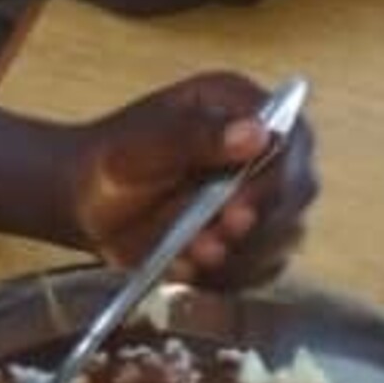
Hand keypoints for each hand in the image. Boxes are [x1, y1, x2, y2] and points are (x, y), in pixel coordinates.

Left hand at [68, 70, 318, 282]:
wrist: (84, 204)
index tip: (239, 205)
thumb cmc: (111, 158)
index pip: (292, 136)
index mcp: (241, 107)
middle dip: (260, 221)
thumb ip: (197, 136)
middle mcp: (260, 150)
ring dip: (244, 253)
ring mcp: (258, 198)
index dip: (279, 174)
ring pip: (286, 234)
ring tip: (194, 253)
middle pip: (299, 189)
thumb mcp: (145, 142)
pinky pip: (261, 267)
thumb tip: (259, 134)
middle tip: (218, 233)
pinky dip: (230, 276)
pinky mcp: (247, 241)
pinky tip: (191, 268)